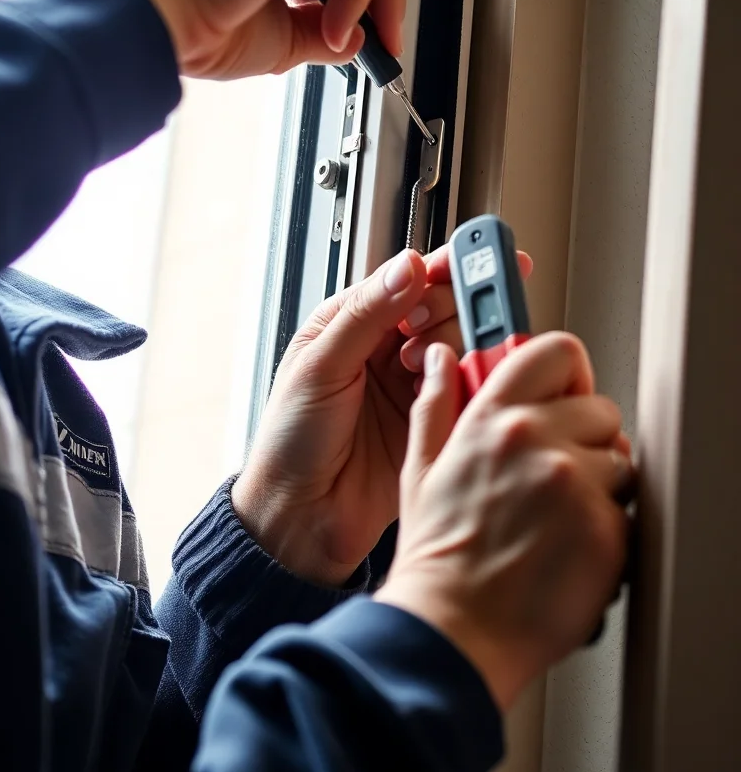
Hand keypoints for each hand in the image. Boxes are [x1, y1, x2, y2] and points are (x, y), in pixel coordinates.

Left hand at [232, 246, 530, 586]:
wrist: (300, 516)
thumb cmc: (290, 441)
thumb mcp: (319, 367)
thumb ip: (365, 315)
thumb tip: (406, 268)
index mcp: (350, 323)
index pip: (406, 281)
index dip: (445, 267)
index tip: (481, 255)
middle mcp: (385, 349)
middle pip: (443, 308)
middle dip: (446, 313)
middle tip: (428, 336)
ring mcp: (412, 385)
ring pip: (460, 346)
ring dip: (455, 350)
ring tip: (421, 370)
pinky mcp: (435, 421)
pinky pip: (468, 390)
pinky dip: (472, 385)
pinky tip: (459, 389)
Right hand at [375, 334, 633, 711]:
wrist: (455, 628)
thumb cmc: (437, 556)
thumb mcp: (420, 468)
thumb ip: (435, 404)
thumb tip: (440, 360)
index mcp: (491, 419)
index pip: (554, 352)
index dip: (565, 374)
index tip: (562, 394)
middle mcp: (537, 441)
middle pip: (600, 408)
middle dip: (584, 436)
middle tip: (553, 473)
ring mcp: (575, 485)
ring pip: (621, 461)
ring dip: (599, 483)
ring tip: (555, 516)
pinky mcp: (606, 530)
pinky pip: (628, 510)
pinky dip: (606, 527)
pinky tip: (566, 545)